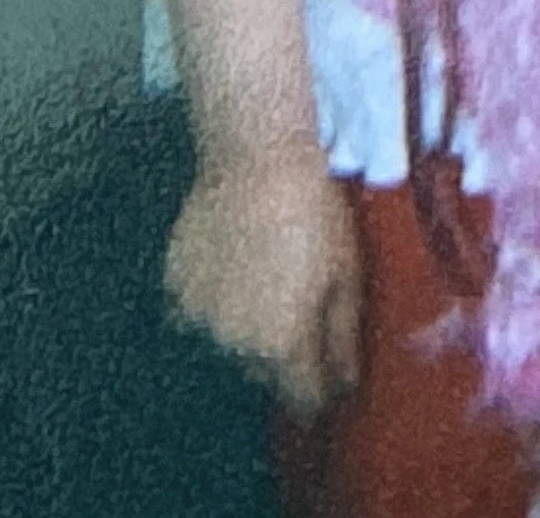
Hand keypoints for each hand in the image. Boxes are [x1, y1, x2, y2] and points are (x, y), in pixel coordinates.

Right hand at [164, 140, 361, 412]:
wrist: (258, 159)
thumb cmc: (316, 215)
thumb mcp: (347, 275)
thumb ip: (343, 338)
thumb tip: (345, 386)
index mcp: (283, 346)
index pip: (302, 398)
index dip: (319, 390)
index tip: (327, 372)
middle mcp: (236, 345)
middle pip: (264, 372)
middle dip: (282, 355)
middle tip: (297, 305)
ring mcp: (199, 318)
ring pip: (229, 343)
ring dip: (245, 328)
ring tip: (263, 278)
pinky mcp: (175, 287)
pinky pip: (197, 311)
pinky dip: (214, 300)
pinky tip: (232, 263)